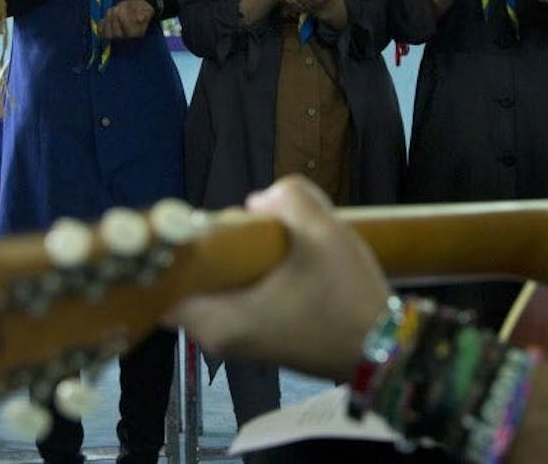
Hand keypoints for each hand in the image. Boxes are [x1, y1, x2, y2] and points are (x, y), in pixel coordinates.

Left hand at [99, 0, 153, 39]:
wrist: (133, 7)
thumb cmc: (139, 9)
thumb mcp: (145, 9)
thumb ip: (144, 13)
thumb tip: (140, 18)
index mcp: (137, 33)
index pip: (130, 32)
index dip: (125, 21)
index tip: (123, 9)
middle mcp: (127, 37)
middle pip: (117, 34)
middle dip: (115, 20)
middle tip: (116, 8)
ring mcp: (117, 36)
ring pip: (108, 35)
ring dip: (108, 21)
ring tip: (111, 10)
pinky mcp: (108, 32)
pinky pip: (101, 33)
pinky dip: (101, 25)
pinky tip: (105, 17)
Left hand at [166, 177, 390, 380]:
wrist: (385, 350)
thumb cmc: (346, 297)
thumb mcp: (323, 232)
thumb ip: (289, 197)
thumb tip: (259, 203)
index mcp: (217, 320)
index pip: (162, 284)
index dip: (172, 248)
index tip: (199, 222)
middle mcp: (217, 339)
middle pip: (190, 282)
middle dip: (212, 249)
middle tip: (249, 228)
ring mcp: (239, 344)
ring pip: (215, 290)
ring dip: (234, 263)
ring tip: (271, 241)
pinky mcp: (260, 342)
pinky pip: (236, 301)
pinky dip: (248, 279)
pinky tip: (282, 262)